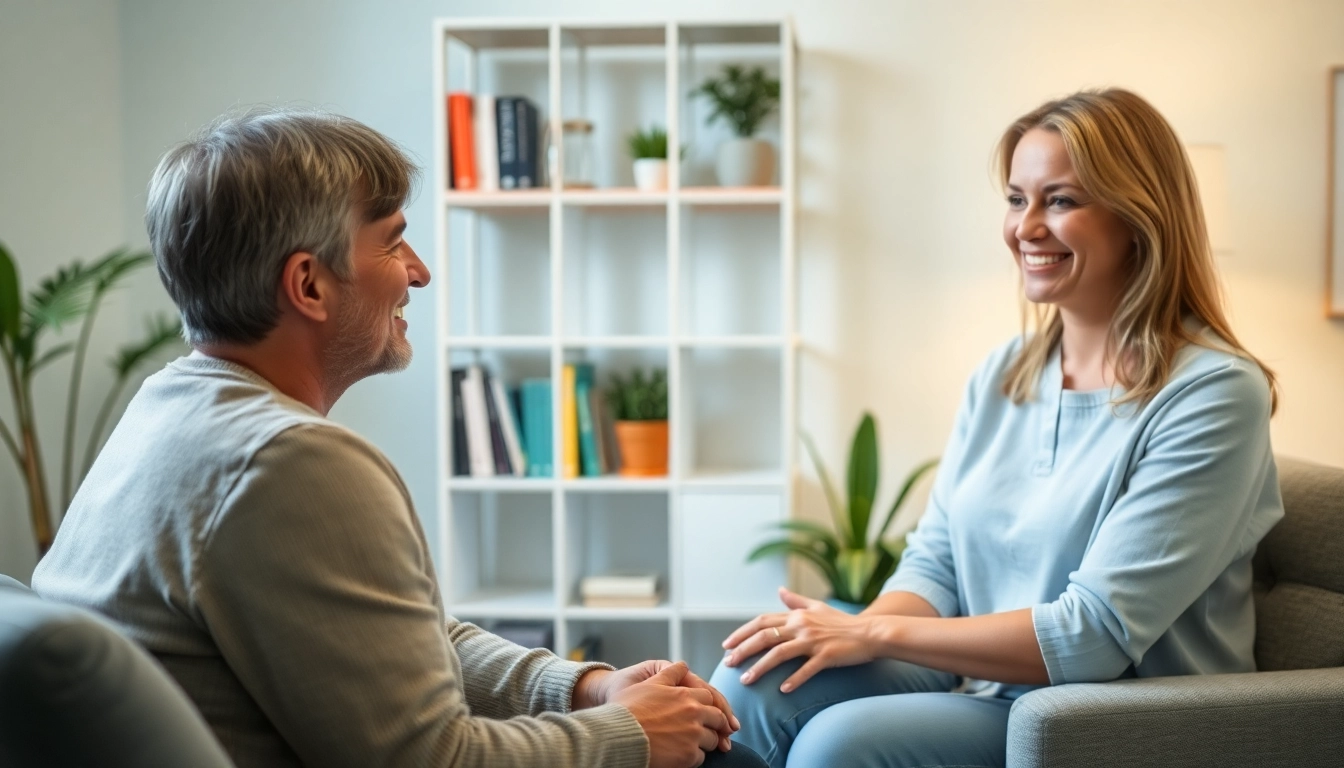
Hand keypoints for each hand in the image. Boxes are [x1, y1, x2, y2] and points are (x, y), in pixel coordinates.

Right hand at [609, 661, 730, 767]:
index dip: (711, 705)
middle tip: (715, 731)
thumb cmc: (628, 710)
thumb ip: (670, 674)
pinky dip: (695, 757)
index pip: (710, 696)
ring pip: (712, 739)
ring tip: (693, 744)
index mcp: (685, 694)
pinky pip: (701, 757)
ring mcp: (693, 735)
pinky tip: (683, 755)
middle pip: (717, 718)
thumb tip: (683, 666)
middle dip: (717, 725)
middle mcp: (694, 713)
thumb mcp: (649, 684)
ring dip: (706, 741)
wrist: (618, 736)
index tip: (710, 712)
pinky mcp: (689, 756)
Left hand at [722, 586, 878, 691]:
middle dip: (743, 650)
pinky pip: (807, 669)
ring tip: (746, 681)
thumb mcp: (818, 607)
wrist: (871, 632)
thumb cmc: (843, 622)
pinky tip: (782, 690)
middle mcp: (801, 625)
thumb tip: (779, 590)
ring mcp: (814, 641)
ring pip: (779, 653)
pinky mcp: (827, 655)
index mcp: (796, 615)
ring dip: (760, 667)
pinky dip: (794, 679)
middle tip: (728, 663)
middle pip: (765, 637)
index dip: (742, 633)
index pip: (761, 622)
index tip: (727, 645)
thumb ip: (796, 600)